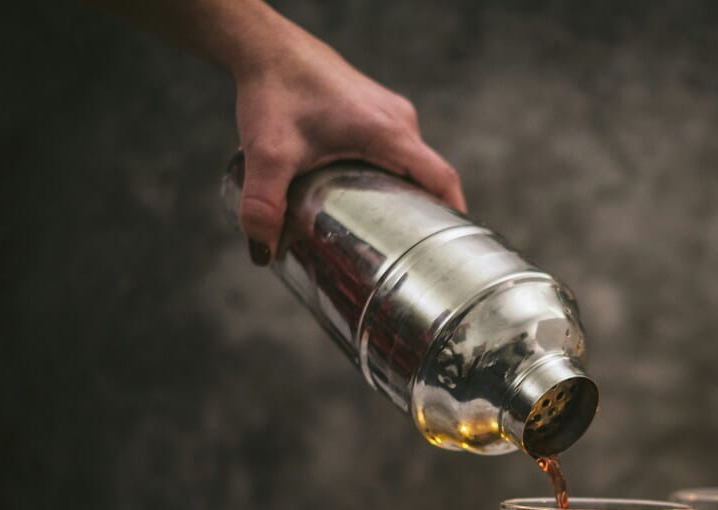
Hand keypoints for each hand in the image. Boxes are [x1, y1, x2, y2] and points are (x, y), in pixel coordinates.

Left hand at [235, 28, 464, 264]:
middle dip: (424, 216)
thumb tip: (263, 251)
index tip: (454, 250)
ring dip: (405, 195)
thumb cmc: (275, 89)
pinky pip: (397, 151)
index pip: (441, 179)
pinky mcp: (376, 112)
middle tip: (409, 253)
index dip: (454, 216)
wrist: (265, 47)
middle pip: (429, 176)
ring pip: (411, 164)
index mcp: (388, 133)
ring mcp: (390, 114)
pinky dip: (391, 176)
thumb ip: (263, 202)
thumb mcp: (268, 152)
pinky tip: (368, 197)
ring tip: (388, 232)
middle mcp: (398, 121)